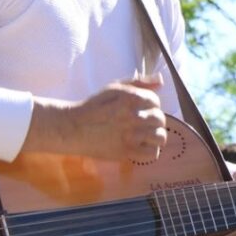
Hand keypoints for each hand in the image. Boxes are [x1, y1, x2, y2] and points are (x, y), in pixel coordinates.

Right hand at [25, 76, 167, 160]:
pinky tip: (142, 145)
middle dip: (153, 120)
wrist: (75, 128)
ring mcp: (131, 136)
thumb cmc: (95, 106)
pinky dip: (150, 150)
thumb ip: (139, 83)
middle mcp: (133, 116)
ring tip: (145, 135)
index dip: (150, 104)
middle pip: (159, 119)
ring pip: (159, 137)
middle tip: (142, 123)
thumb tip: (161, 80)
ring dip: (154, 135)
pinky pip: (151, 154)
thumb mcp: (114, 88)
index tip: (141, 108)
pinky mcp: (127, 152)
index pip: (155, 100)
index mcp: (130, 98)